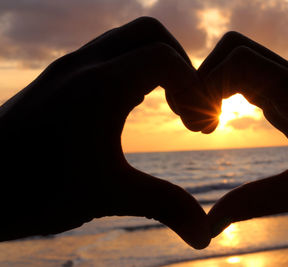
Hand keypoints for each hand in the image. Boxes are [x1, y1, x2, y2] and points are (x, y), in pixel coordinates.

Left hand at [0, 17, 217, 248]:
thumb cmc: (33, 190)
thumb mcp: (108, 195)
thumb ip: (164, 206)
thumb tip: (204, 235)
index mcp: (99, 87)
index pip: (165, 58)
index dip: (194, 87)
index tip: (197, 124)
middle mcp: (83, 66)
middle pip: (150, 33)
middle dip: (180, 64)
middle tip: (185, 105)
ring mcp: (68, 68)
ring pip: (127, 39)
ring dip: (155, 64)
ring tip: (164, 105)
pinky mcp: (59, 78)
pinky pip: (107, 54)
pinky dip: (132, 69)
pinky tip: (131, 107)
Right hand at [201, 32, 287, 237]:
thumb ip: (251, 202)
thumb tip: (207, 227)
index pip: (239, 59)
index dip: (208, 84)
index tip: (202, 125)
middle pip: (235, 50)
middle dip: (205, 78)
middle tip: (198, 121)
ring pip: (240, 62)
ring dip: (214, 85)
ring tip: (207, 124)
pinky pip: (250, 80)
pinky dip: (227, 93)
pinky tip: (221, 122)